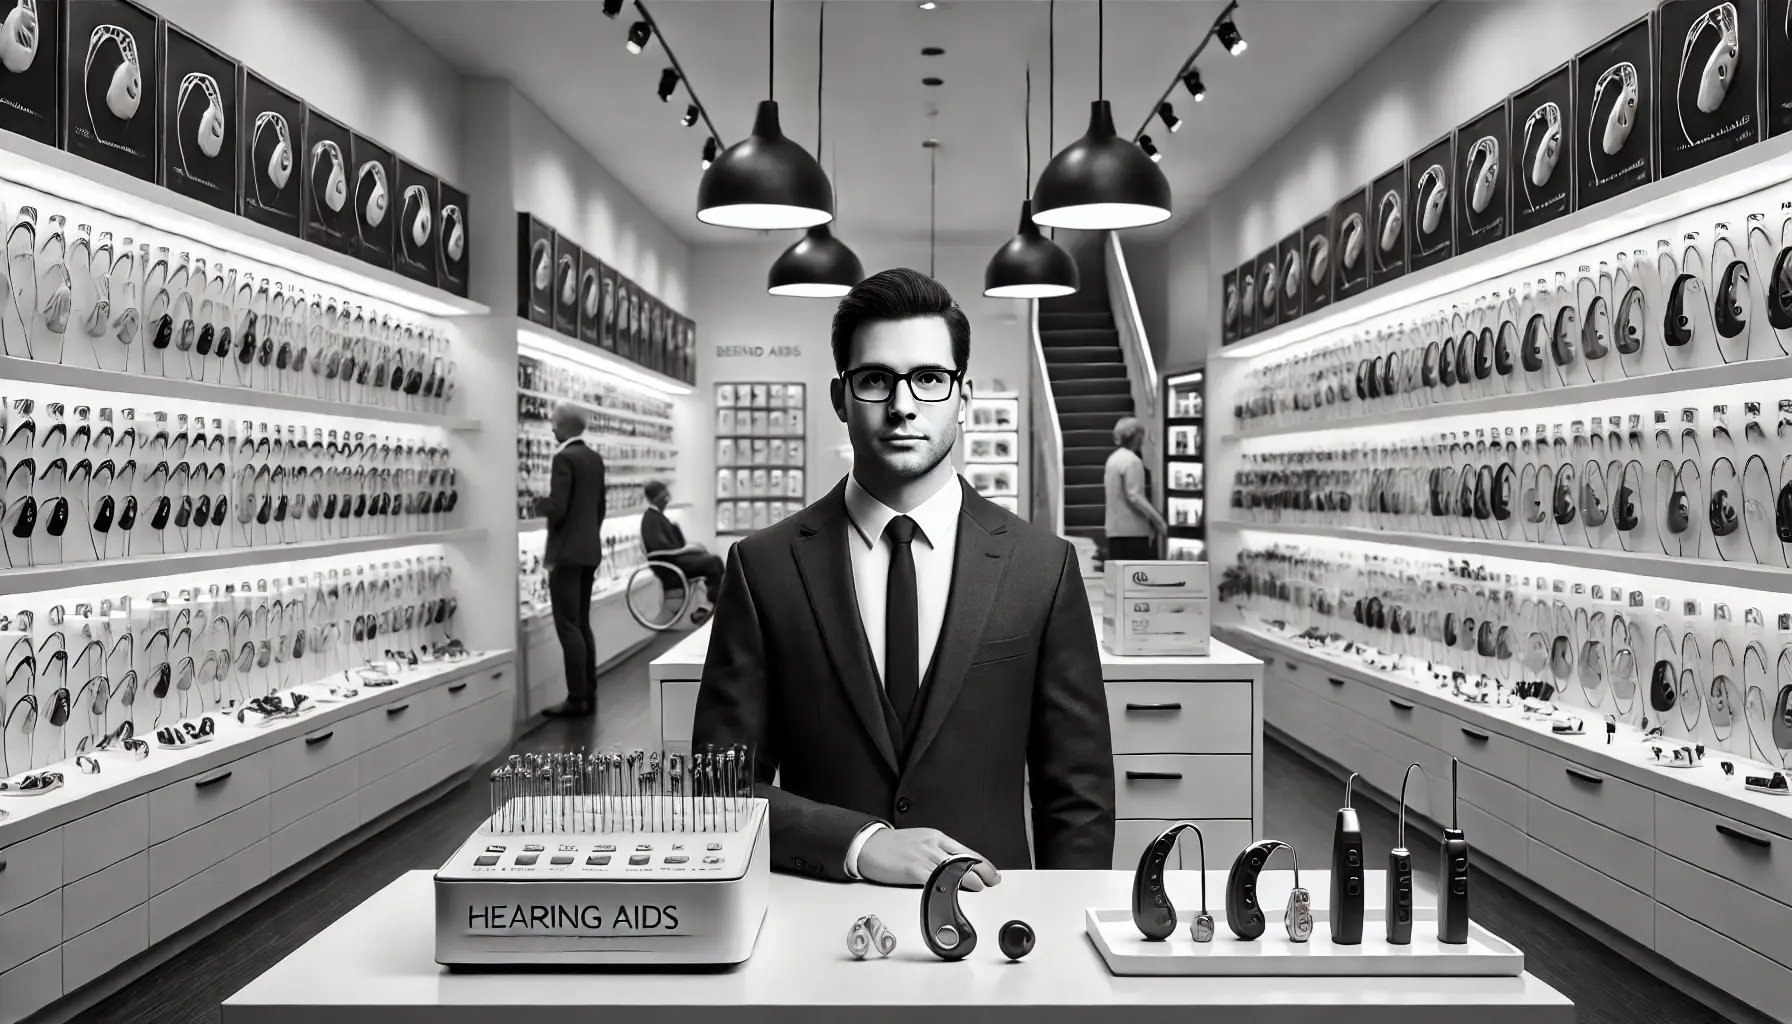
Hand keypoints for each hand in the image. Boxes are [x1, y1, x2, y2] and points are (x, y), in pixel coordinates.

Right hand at [857, 828, 999, 888]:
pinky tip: (953, 890)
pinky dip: (946, 884)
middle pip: (962, 858)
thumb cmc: (891, 846)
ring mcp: (922, 855)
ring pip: (952, 867)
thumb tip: (955, 868)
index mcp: (935, 837)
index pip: (965, 851)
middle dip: (980, 870)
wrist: (867, 844)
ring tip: (979, 886)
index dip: (981, 862)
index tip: (992, 872)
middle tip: (992, 880)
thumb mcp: (919, 843)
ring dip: (967, 878)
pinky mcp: (912, 868)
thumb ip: (936, 853)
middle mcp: (931, 844)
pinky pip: (933, 878)